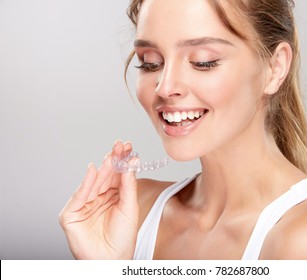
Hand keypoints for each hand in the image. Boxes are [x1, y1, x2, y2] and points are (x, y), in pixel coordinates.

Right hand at [59, 141, 138, 258]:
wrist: (112, 260)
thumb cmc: (122, 238)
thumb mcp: (129, 207)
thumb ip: (129, 185)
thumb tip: (131, 162)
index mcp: (113, 196)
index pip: (117, 175)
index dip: (122, 161)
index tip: (128, 146)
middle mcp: (98, 198)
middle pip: (105, 176)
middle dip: (113, 160)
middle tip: (120, 145)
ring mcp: (84, 205)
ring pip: (94, 183)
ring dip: (103, 168)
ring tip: (112, 155)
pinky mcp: (71, 214)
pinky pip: (80, 195)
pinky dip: (86, 183)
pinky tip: (94, 170)